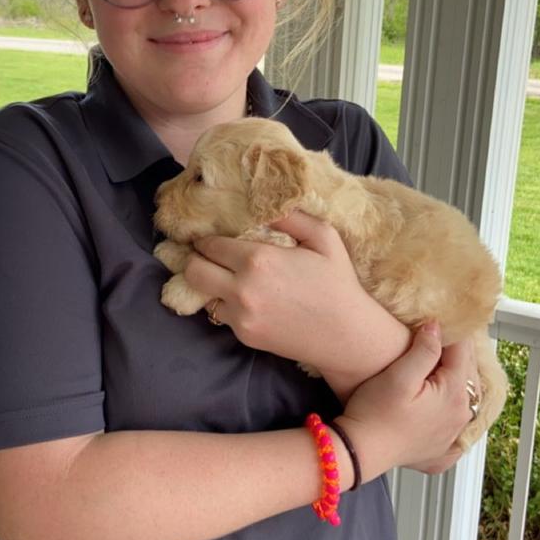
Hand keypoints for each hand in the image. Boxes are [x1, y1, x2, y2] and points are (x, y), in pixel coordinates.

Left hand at [185, 211, 410, 395]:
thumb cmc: (338, 283)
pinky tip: (247, 297)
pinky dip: (227, 303)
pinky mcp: (244, 335)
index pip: (210, 244)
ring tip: (228, 276)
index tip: (213, 235)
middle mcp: (242, 289)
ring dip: (211, 283)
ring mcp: (240, 316)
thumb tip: (262, 203)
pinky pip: (221, 314)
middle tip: (210, 254)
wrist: (347, 336)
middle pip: (192, 270)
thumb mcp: (323, 237)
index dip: (208, 238)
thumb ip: (289, 216)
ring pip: (202, 294)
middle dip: (196, 259)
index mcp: (258, 260)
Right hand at [336, 323, 475, 481]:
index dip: (453, 332)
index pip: (462, 352)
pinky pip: (457, 427)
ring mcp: (453, 435)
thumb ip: (423, 350)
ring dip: (457, 380)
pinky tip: (443, 404)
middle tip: (443, 336)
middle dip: (457, 354)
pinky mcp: (441, 449)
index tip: (444, 318)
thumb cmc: (374, 414)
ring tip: (442, 364)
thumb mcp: (398, 376)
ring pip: (465, 398)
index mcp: (454, 395)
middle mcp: (460, 416)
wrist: (359, 451)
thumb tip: (437, 328)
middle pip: (467, 374)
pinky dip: (454, 412)